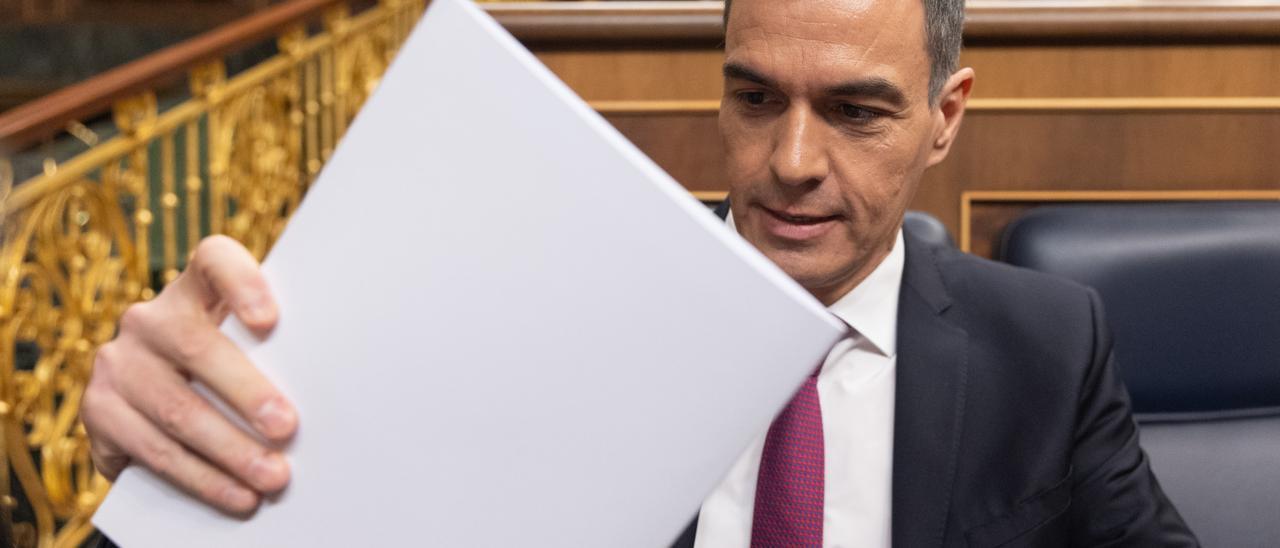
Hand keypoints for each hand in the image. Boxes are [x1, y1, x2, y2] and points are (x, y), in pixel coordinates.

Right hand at [82, 235, 297, 513]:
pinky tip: (234, 495)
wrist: (147, 408)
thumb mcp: (245, 350)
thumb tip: (339, 389)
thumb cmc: (226, 371)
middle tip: (287, 427)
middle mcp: (150, 319)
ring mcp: (118, 362)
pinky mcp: (98, 410)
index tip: (270, 318)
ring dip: (230, 450)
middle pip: (198, 347)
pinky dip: (200, 478)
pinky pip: (152, 450)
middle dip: (248, 393)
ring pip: (176, 409)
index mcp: (195, 291)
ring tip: (272, 476)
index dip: (241, 281)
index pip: (214, 260)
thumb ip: (274, 352)